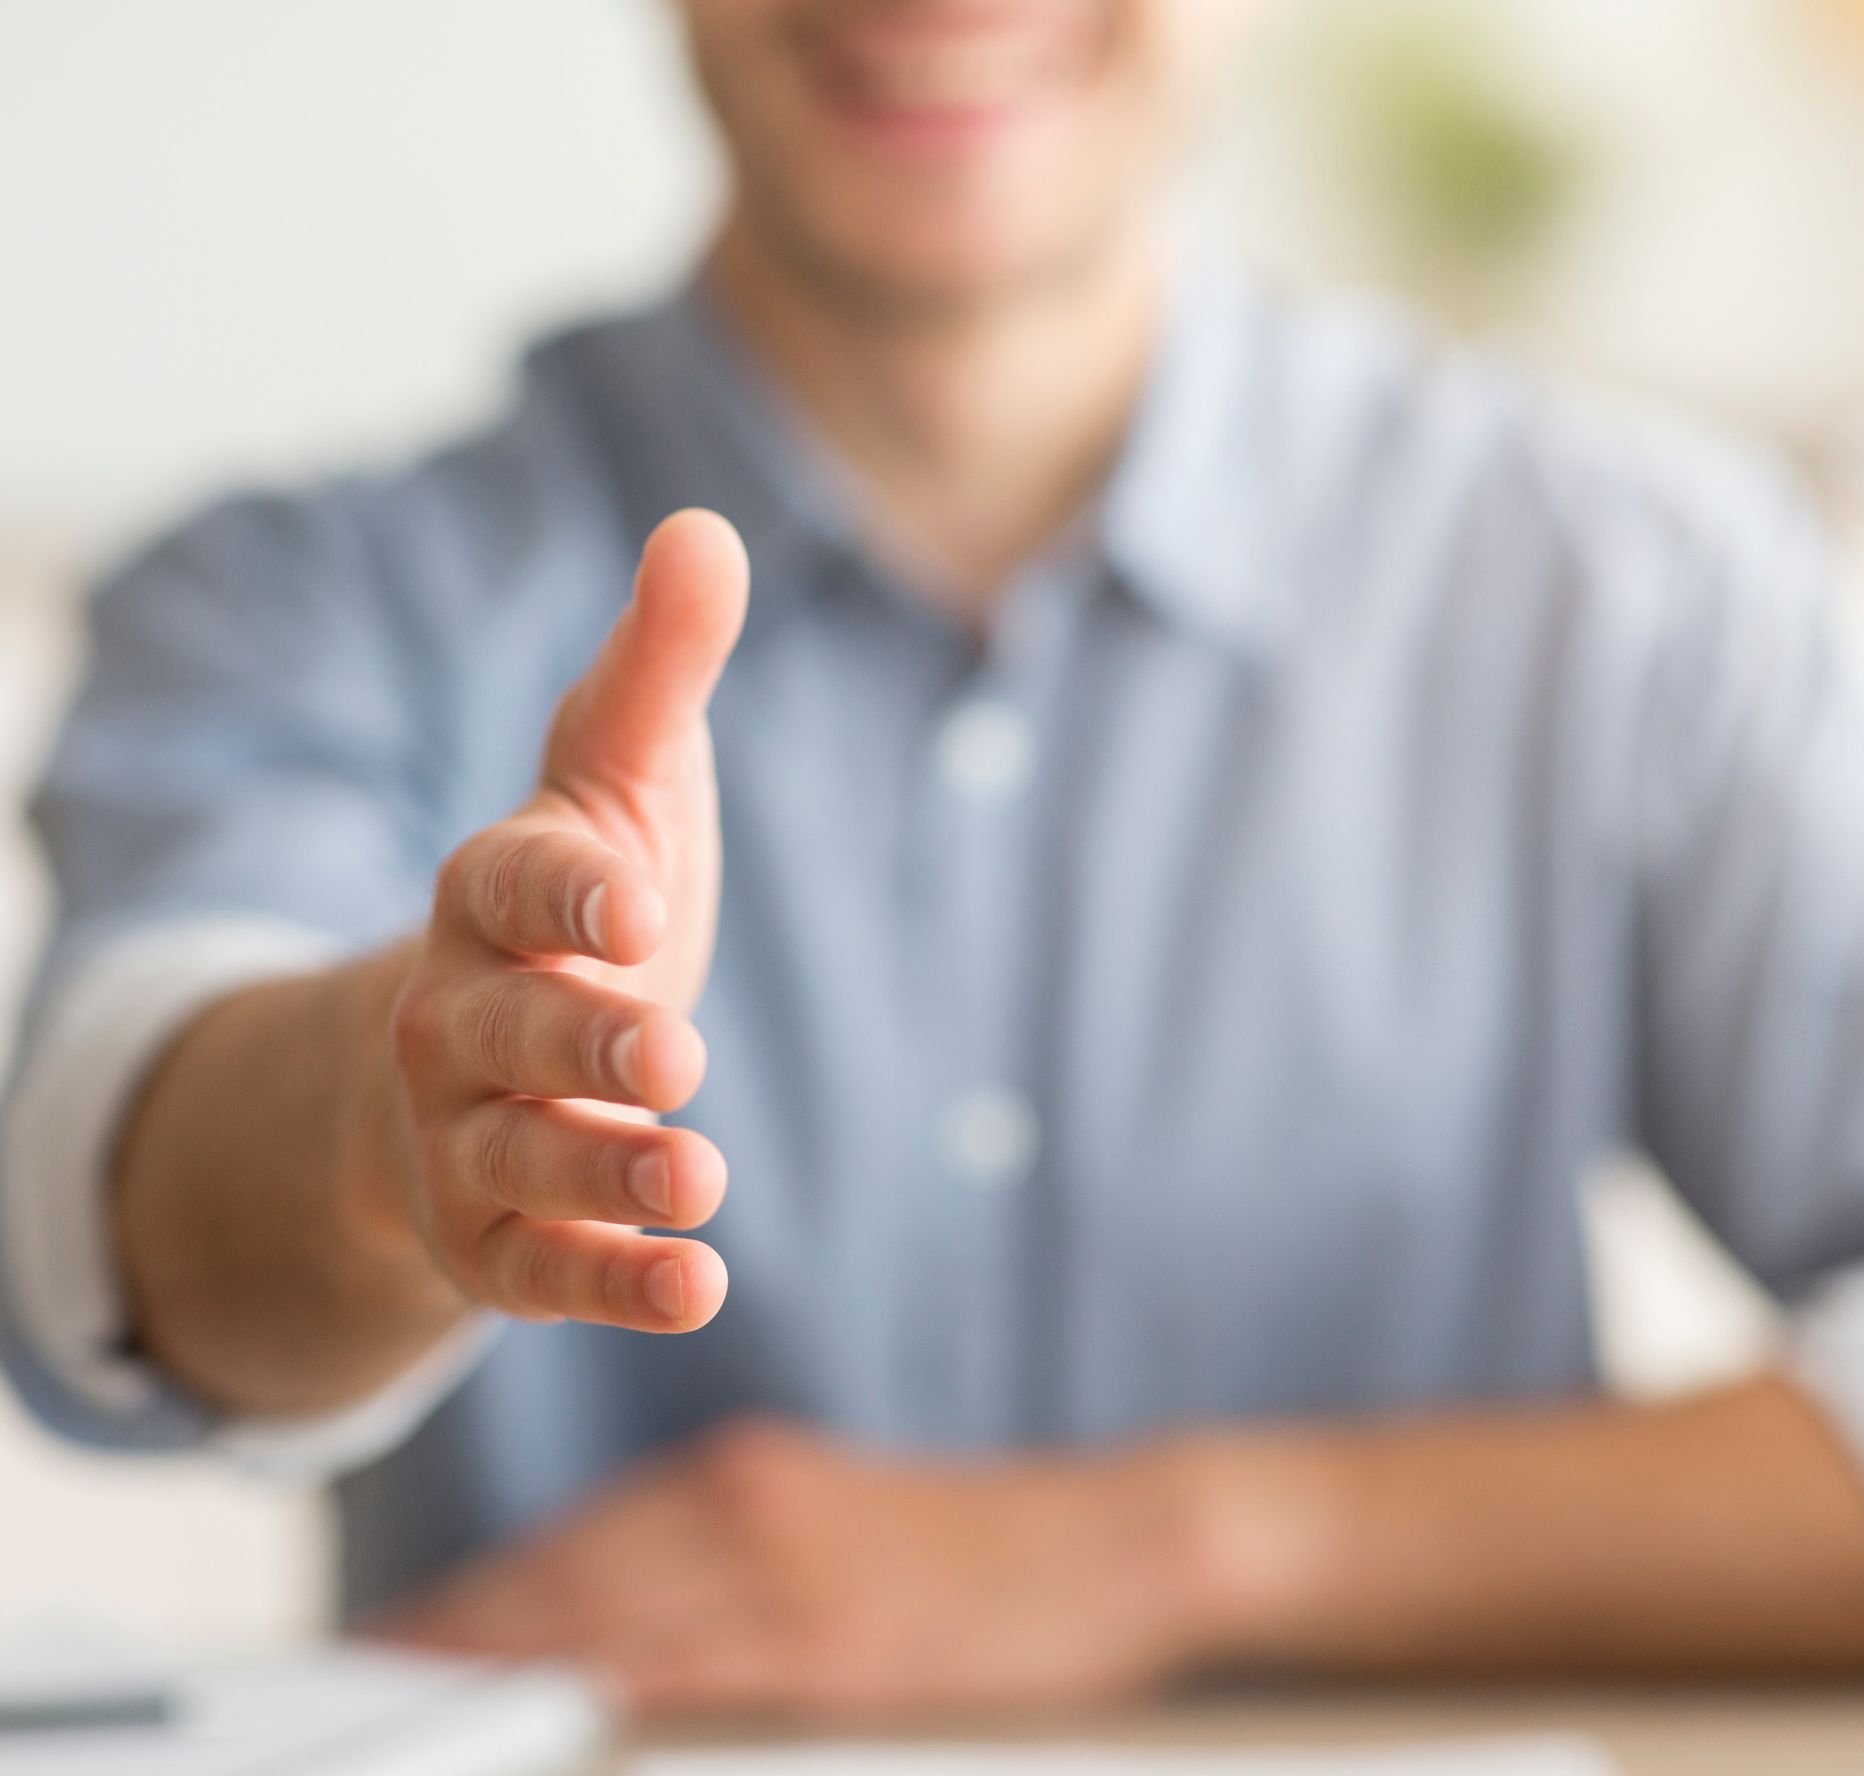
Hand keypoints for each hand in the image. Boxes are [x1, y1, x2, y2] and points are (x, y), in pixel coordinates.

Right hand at [373, 509, 749, 1333]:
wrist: (480, 1058)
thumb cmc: (574, 903)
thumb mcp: (616, 780)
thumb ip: (656, 671)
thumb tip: (707, 529)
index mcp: (492, 894)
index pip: (510, 884)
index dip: (566, 893)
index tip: (634, 899)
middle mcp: (460, 1017)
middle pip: (506, 1031)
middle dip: (582, 1042)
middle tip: (672, 1051)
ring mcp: (468, 1135)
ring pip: (520, 1157)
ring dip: (603, 1169)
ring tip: (697, 1176)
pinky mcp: (500, 1238)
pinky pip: (545, 1269)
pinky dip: (614, 1280)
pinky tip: (698, 1288)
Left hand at [382, 1420, 1215, 1722]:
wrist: (1112, 1535)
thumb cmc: (968, 1545)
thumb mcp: (833, 1523)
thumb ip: (728, 1560)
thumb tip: (618, 1619)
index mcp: (743, 1477)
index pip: (580, 1539)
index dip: (479, 1589)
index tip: (393, 1637)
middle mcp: (749, 1507)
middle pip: (573, 1571)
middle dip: (462, 1625)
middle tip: (362, 1669)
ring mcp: (794, 1570)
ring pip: (616, 1609)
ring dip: (505, 1651)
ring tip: (412, 1688)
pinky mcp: (843, 1635)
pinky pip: (706, 1658)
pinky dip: (619, 1675)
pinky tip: (562, 1697)